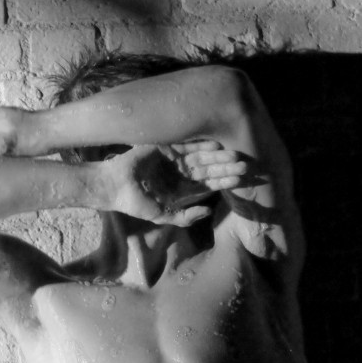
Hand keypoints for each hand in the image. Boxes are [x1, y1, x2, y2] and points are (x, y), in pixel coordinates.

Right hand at [104, 142, 258, 226]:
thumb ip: (186, 217)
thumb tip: (209, 212)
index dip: (226, 181)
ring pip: (202, 157)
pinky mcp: (166, 148)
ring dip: (218, 157)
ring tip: (235, 156)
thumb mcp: (164, 216)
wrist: (115, 188)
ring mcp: (176, 159)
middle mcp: (183, 172)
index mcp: (184, 188)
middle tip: (246, 165)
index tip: (243, 180)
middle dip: (227, 168)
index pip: (210, 184)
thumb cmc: (138, 204)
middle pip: (210, 169)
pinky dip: (201, 145)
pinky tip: (216, 146)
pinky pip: (187, 145)